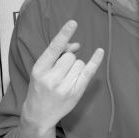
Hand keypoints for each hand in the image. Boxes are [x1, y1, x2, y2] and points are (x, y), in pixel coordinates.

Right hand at [17, 21, 103, 137]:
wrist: (39, 115)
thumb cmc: (40, 88)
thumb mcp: (41, 70)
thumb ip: (56, 55)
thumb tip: (77, 45)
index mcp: (39, 69)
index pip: (54, 48)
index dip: (64, 34)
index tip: (73, 22)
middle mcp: (51, 78)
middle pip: (70, 56)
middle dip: (68, 60)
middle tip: (59, 72)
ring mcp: (65, 87)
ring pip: (79, 63)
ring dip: (75, 67)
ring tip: (65, 79)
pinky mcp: (76, 93)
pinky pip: (89, 72)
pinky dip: (95, 61)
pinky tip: (99, 52)